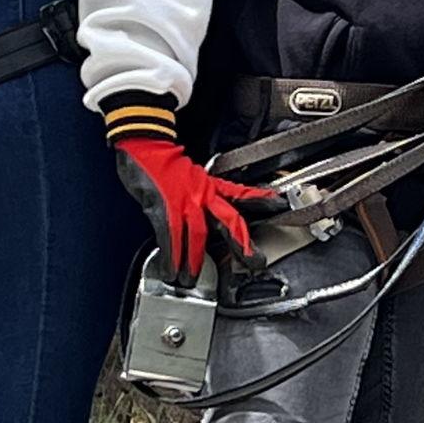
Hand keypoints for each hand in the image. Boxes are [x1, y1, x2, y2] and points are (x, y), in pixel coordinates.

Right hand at [107, 102, 277, 284]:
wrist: (144, 142)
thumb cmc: (162, 159)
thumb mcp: (188, 174)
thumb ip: (198, 193)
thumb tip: (199, 215)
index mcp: (208, 184)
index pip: (240, 193)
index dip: (261, 199)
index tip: (279, 204)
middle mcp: (202, 194)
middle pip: (229, 221)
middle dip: (241, 244)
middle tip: (254, 262)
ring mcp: (184, 202)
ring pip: (198, 237)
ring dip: (195, 262)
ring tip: (191, 279)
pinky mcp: (164, 209)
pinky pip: (172, 239)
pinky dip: (172, 257)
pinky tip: (171, 270)